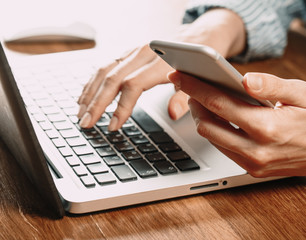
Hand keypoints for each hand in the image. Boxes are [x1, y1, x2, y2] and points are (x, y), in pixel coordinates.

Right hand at [77, 8, 245, 130]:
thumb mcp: (203, 80)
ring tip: (80, 113)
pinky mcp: (130, 52)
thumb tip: (172, 114)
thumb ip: (186, 97)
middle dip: (97, 103)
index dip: (121, 107)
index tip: (113, 126)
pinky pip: (107, 65)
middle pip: (113, 78)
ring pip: (105, 70)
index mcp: (162, 61)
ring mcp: (135, 50)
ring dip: (90, 93)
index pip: (133, 85)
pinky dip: (93, 81)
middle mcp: (144, 53)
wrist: (202, 34)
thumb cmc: (202, 59)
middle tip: (86, 124)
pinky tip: (86, 94)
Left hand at [168, 71, 305, 179]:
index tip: (179, 75)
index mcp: (267, 127)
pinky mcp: (254, 170)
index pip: (218, 103)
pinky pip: (224, 150)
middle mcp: (256, 150)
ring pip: (212, 139)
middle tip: (191, 86)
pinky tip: (220, 118)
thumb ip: (272, 85)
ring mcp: (254, 164)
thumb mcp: (303, 93)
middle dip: (193, 103)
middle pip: (207, 125)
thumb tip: (245, 78)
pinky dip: (216, 132)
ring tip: (204, 100)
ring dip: (203, 118)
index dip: (194, 87)